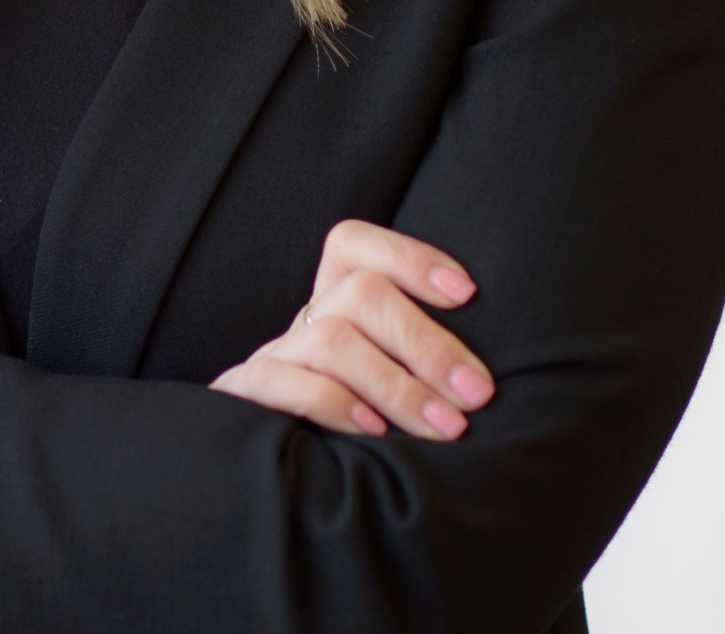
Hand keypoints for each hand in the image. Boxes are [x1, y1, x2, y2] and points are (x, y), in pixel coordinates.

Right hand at [207, 219, 493, 439]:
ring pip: (331, 339)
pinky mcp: (244, 396)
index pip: (353, 244)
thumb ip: (423, 363)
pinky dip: (332, 403)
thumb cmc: (363, 427)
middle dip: (426, 343)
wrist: (266, 480)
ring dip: (397, 385)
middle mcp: (304, 321)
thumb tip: (480, 372)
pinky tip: (375, 432)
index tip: (467, 293)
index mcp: (334, 301)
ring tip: (444, 427)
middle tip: (476, 393)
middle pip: (359, 294)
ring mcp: (274, 356)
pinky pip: (279, 382)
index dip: (408, 256)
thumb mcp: (392, 383)